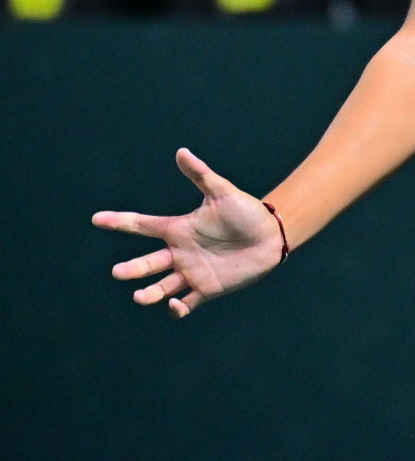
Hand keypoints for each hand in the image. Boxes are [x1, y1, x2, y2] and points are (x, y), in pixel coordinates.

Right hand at [92, 148, 284, 317]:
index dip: (120, 222)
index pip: (143, 225)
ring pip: (161, 287)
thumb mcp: (222, 192)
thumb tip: (181, 152)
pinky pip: (186, 304)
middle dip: (132, 269)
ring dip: (149, 293)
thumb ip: (200, 175)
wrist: (272, 235)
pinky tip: (172, 305)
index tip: (97, 219)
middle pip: (147, 263)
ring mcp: (192, 272)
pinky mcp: (207, 289)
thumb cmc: (247, 212)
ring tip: (139, 296)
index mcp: (179, 229)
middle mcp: (180, 252)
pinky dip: (175, 308)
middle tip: (118, 271)